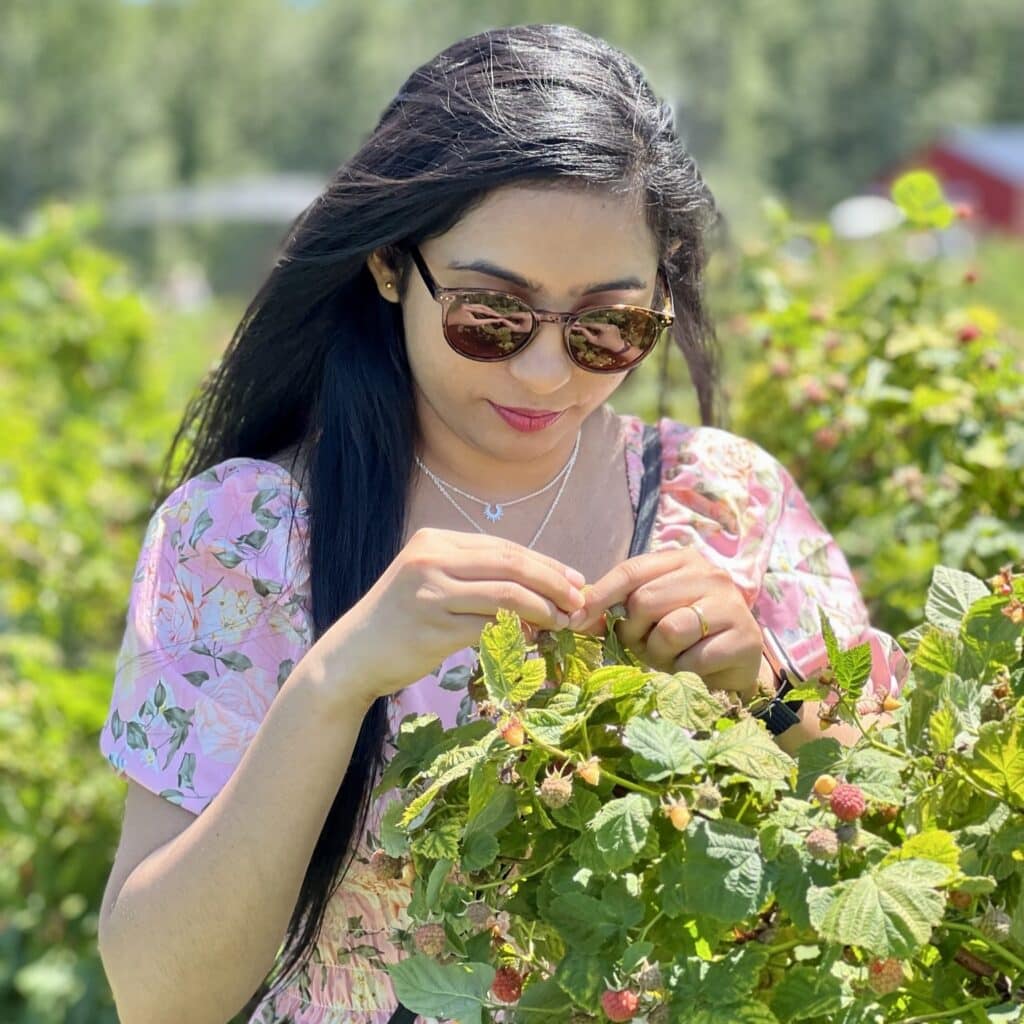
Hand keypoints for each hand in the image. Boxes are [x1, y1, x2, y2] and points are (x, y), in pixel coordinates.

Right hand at [324, 528, 587, 701]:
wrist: (352, 656)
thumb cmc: (399, 621)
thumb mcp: (432, 583)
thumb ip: (476, 577)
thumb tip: (540, 586)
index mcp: (434, 542)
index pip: (503, 547)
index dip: (544, 563)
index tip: (573, 579)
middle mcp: (431, 559)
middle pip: (510, 564)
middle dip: (552, 582)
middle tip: (578, 600)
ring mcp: (430, 592)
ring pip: (505, 594)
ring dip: (542, 609)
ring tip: (561, 621)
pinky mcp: (432, 627)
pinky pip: (489, 626)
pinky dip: (517, 632)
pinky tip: (532, 639)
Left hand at [569, 548, 763, 702]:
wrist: (734, 665)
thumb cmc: (685, 637)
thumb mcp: (649, 617)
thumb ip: (618, 609)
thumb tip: (576, 614)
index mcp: (682, 561)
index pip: (631, 570)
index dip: (601, 594)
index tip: (576, 618)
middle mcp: (710, 575)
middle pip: (646, 600)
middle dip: (635, 631)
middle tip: (644, 645)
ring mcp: (731, 605)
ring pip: (670, 630)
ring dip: (660, 653)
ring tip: (672, 656)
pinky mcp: (744, 638)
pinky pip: (694, 658)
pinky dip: (684, 670)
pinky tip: (694, 667)